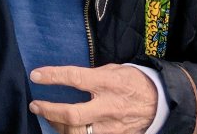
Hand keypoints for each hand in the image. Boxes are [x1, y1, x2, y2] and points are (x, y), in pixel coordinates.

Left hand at [28, 64, 157, 133]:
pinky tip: (64, 127)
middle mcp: (109, 106)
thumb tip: (67, 78)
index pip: (75, 78)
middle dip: (49, 111)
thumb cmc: (133, 81)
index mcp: (108, 83)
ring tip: (47, 116)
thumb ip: (91, 75)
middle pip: (73, 114)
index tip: (35, 75)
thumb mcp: (113, 70)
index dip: (53, 77)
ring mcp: (112, 127)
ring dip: (58, 125)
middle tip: (35, 105)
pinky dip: (74, 133)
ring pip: (78, 133)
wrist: (161, 102)